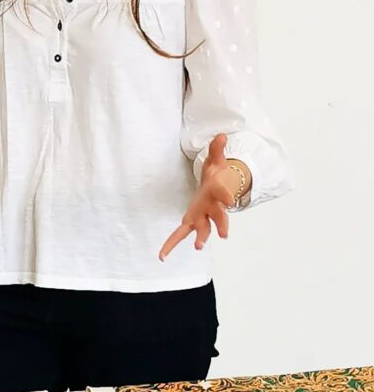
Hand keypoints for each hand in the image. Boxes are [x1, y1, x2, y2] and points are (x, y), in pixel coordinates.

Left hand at [158, 134, 238, 260]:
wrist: (219, 190)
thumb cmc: (217, 176)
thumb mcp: (216, 160)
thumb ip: (217, 149)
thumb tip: (221, 135)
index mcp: (217, 192)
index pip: (223, 193)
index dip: (226, 195)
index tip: (229, 200)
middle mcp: (211, 207)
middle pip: (218, 217)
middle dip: (222, 224)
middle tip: (225, 234)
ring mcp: (202, 217)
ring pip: (203, 229)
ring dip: (201, 238)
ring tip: (199, 247)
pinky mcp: (192, 222)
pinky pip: (181, 234)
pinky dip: (171, 245)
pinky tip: (161, 257)